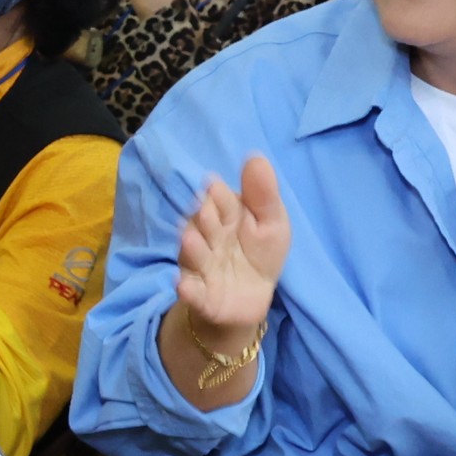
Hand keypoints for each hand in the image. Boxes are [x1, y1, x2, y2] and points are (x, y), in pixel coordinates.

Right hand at [175, 155, 287, 339]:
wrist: (250, 299)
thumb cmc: (260, 253)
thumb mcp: (272, 223)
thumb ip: (263, 195)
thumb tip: (256, 156)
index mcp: (224, 216)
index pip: (217, 200)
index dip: (217, 196)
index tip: (215, 188)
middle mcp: (207, 238)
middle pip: (201, 225)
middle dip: (203, 219)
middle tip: (205, 212)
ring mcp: (201, 267)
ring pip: (193, 256)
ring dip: (191, 248)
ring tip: (191, 240)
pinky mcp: (200, 296)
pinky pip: (191, 292)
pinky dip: (187, 290)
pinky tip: (183, 286)